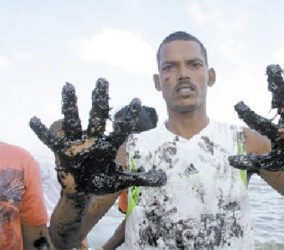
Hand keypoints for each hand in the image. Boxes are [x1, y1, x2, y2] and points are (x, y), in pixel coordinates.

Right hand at [30, 78, 165, 193]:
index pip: (121, 128)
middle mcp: (93, 139)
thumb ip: (141, 178)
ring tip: (69, 86)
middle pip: (97, 117)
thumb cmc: (102, 180)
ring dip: (71, 105)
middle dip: (99, 100)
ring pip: (74, 120)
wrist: (84, 189)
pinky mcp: (62, 151)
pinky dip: (42, 131)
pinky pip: (50, 140)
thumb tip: (164, 179)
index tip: (137, 101)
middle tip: (102, 81)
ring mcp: (77, 143)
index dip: (128, 116)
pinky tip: (34, 120)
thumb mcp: (122, 180)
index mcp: (109, 145)